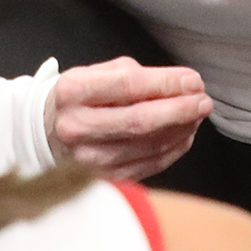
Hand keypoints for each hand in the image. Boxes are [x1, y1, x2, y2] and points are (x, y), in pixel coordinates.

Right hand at [48, 57, 212, 179]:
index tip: (194, 80)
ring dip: (180, 130)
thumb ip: (137, 75)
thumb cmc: (80, 97)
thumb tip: (182, 84)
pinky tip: (183, 135)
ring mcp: (88, 158)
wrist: (47, 131)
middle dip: (180, 110)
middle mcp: (77, 127)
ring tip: (196, 115)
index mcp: (74, 92)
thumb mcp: (98, 72)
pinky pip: (147, 165)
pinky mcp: (102, 177)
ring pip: (148, 146)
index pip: (129, 86)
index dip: (167, 84)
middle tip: (203, 101)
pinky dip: (172, 150)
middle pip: (140, 121)